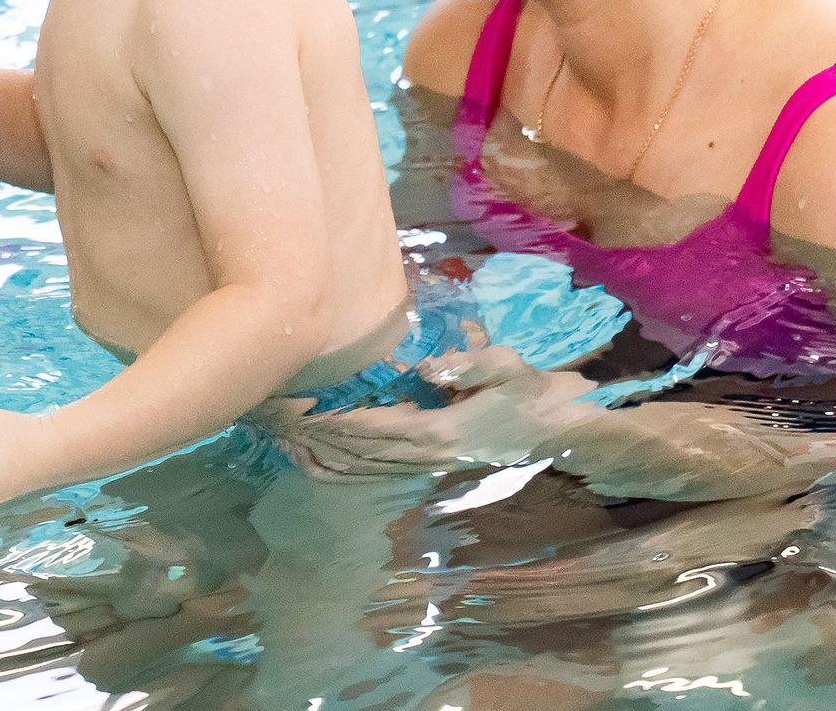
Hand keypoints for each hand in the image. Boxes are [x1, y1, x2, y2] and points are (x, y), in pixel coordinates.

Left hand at [269, 346, 591, 478]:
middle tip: (276, 419)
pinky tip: (319, 461)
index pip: (374, 427)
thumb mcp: (510, 367)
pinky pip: (380, 471)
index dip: (335, 419)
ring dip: (325, 454)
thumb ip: (470, 364)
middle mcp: (428, 454)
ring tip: (284, 441)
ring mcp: (429, 464)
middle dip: (318, 436)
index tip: (298, 408)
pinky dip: (346, 468)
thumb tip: (427, 370)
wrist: (559, 429)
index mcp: (440, 431)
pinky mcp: (431, 463)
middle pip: (361, 450)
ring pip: (366, 466)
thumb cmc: (533, 392)